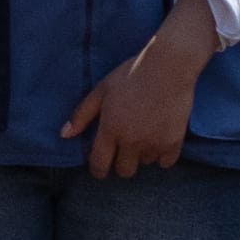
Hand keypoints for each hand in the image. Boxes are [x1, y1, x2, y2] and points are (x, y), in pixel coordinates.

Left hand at [62, 0, 220, 180]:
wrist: (168, 67)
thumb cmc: (130, 76)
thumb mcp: (100, 91)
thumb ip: (81, 115)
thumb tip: (64, 135)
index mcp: (110, 129)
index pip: (99, 164)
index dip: (97, 170)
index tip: (99, 168)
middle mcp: (132, 141)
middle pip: (124, 171)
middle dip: (120, 164)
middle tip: (122, 150)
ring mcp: (154, 143)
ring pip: (145, 164)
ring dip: (141, 155)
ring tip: (143, 135)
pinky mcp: (174, 141)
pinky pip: (165, 162)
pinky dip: (161, 155)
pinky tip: (158, 140)